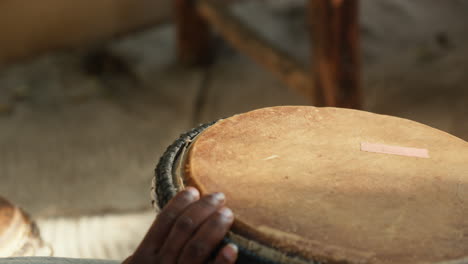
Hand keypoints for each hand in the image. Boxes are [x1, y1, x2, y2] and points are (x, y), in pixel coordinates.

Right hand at [123, 187, 237, 263]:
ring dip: (213, 227)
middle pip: (183, 229)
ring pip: (196, 248)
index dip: (180, 203)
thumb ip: (151, 251)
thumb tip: (173, 221)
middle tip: (219, 197)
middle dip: (202, 209)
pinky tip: (232, 249)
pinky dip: (220, 262)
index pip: (164, 222)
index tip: (194, 190)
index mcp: (143, 258)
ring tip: (227, 214)